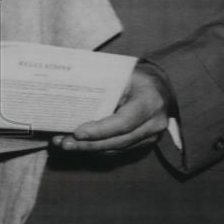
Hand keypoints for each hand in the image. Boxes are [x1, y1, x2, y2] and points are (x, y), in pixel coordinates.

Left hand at [51, 64, 172, 153]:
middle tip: (64, 143)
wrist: (159, 88)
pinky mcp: (143, 144)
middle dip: (89, 144)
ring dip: (89, 149)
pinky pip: (118, 149)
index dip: (100, 130)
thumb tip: (71, 88)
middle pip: (118, 140)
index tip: (78, 132)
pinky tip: (79, 145)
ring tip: (65, 144)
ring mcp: (150, 137)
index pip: (124, 122)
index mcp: (150, 102)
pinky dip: (97, 148)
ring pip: (116, 149)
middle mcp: (153, 124)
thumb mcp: (124, 74)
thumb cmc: (137, 78)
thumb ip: (105, 83)